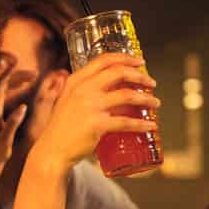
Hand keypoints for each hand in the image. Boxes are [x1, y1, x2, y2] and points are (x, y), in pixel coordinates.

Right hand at [30, 54, 158, 174]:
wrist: (52, 150)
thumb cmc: (62, 127)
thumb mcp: (68, 100)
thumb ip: (83, 90)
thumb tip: (107, 85)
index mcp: (76, 80)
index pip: (104, 60)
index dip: (125, 58)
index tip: (140, 62)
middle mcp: (83, 90)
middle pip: (119, 73)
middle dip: (140, 76)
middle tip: (151, 82)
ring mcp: (90, 107)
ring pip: (127, 96)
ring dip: (147, 99)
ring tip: (156, 103)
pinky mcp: (97, 125)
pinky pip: (126, 122)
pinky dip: (142, 124)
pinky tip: (151, 126)